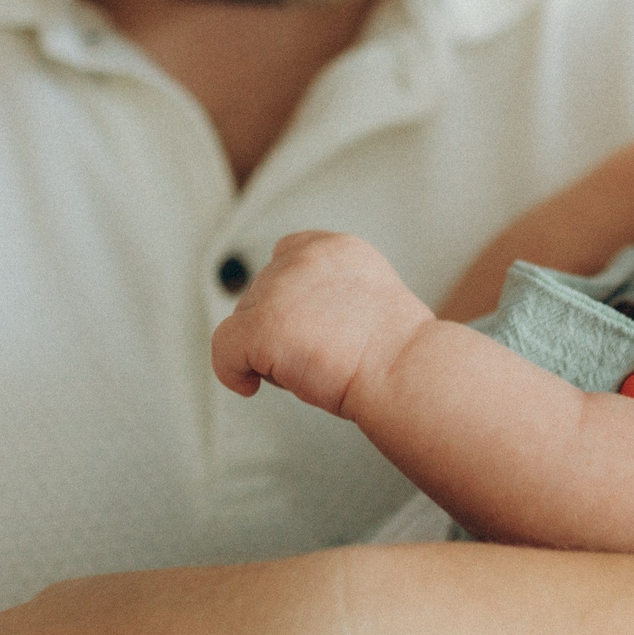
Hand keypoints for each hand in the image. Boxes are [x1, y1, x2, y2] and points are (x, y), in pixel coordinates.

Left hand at [211, 230, 434, 416]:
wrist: (408, 372)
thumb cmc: (400, 355)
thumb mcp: (369, 302)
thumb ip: (331, 295)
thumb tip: (296, 322)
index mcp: (337, 248)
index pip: (286, 255)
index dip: (285, 295)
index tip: (300, 325)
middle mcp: (304, 259)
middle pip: (261, 293)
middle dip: (277, 327)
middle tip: (315, 360)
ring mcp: (280, 290)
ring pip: (244, 321)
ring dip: (264, 349)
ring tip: (306, 371)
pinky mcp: (263, 325)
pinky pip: (224, 348)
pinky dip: (231, 370)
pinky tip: (249, 386)